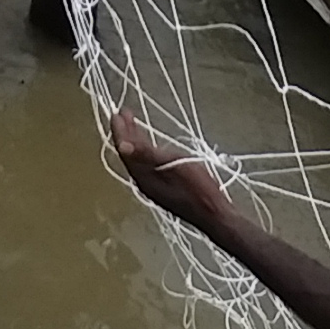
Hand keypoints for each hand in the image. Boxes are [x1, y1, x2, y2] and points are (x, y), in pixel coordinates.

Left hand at [108, 112, 226, 230]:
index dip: (120, 131)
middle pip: (130, 154)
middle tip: (123, 113)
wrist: (213, 214)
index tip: (116, 113)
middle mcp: (144, 182)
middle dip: (126, 133)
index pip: (125, 150)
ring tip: (133, 125)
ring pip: (138, 160)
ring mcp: (153, 187)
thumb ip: (147, 155)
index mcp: (143, 176)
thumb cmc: (197, 188)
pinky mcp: (163, 189)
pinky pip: (146, 166)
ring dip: (135, 141)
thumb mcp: (174, 165)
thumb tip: (122, 146)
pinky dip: (144, 151)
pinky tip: (150, 148)